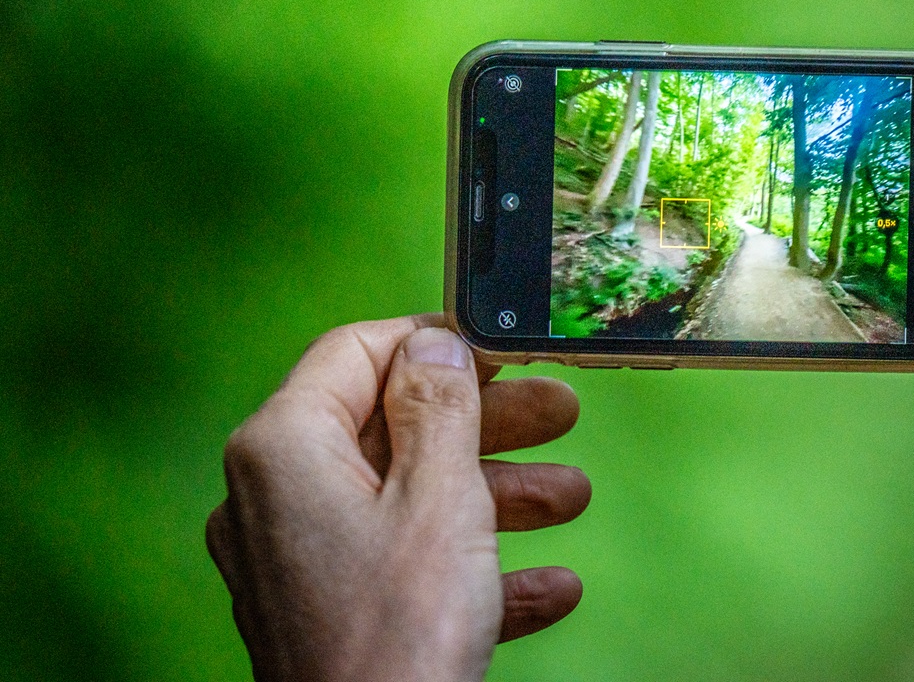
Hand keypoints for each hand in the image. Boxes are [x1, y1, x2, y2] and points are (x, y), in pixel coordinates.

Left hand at [206, 315, 591, 681]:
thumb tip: (433, 343)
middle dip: (489, 425)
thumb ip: (440, 408)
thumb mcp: (441, 496)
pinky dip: (472, 567)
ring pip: (406, 500)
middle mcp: (274, 498)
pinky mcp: (323, 616)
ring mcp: (296, 562)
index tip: (503, 349)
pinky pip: (403, 568)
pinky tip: (547, 587)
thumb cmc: (396, 636)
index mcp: (284, 449)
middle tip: (563, 412)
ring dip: (498, 496)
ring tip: (572, 499)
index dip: (435, 342)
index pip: (356, 352)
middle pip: (392, 428)